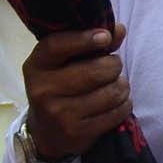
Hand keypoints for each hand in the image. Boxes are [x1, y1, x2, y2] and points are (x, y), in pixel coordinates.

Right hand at [23, 27, 129, 158]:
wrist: (48, 132)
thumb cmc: (62, 86)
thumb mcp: (66, 63)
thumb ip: (92, 43)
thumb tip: (119, 30)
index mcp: (37, 66)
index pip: (57, 46)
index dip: (84, 39)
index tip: (105, 37)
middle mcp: (43, 90)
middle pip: (98, 70)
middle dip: (114, 66)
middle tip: (112, 68)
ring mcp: (59, 114)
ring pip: (113, 92)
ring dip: (122, 86)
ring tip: (114, 86)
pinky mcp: (77, 132)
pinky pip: (118, 111)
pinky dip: (124, 104)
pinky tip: (115, 103)